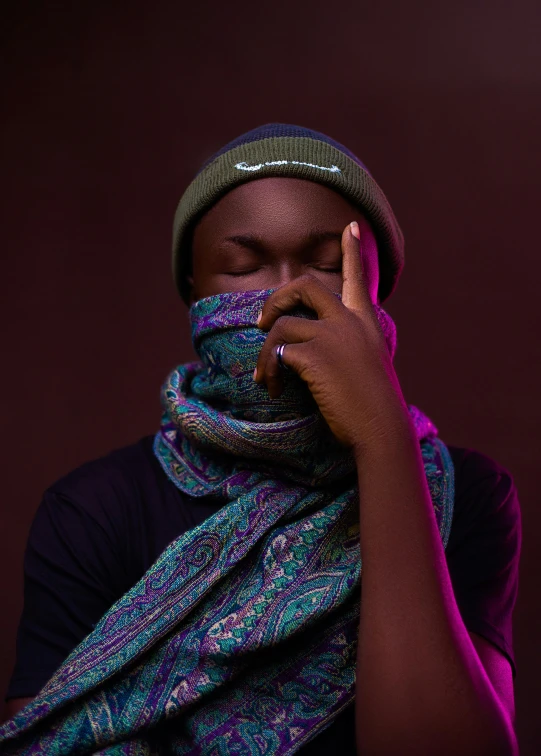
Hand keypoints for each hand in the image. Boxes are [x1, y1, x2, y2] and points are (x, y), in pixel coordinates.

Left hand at [254, 221, 411, 451]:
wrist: (381, 428)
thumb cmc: (374, 407)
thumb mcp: (369, 367)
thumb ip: (348, 349)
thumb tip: (311, 351)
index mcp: (366, 323)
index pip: (359, 278)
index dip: (353, 251)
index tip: (351, 226)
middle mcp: (349, 322)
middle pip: (305, 286)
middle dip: (277, 298)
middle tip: (261, 322)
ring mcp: (332, 335)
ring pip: (282, 326)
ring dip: (265, 354)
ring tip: (265, 379)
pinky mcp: (314, 354)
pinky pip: (276, 353)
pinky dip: (268, 370)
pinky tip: (272, 389)